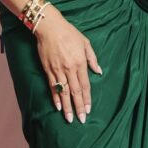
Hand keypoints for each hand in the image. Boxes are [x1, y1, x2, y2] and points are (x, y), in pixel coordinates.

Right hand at [33, 6, 101, 123]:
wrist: (50, 27)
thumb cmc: (69, 33)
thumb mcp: (85, 43)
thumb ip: (92, 59)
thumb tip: (98, 71)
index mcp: (80, 63)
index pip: (85, 85)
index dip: (87, 99)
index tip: (88, 110)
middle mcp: (69, 69)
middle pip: (75, 92)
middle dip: (78, 107)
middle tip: (81, 119)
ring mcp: (58, 70)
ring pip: (64, 92)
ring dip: (67, 106)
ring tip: (69, 118)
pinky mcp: (48, 69)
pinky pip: (53, 86)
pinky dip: (55, 97)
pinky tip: (58, 106)